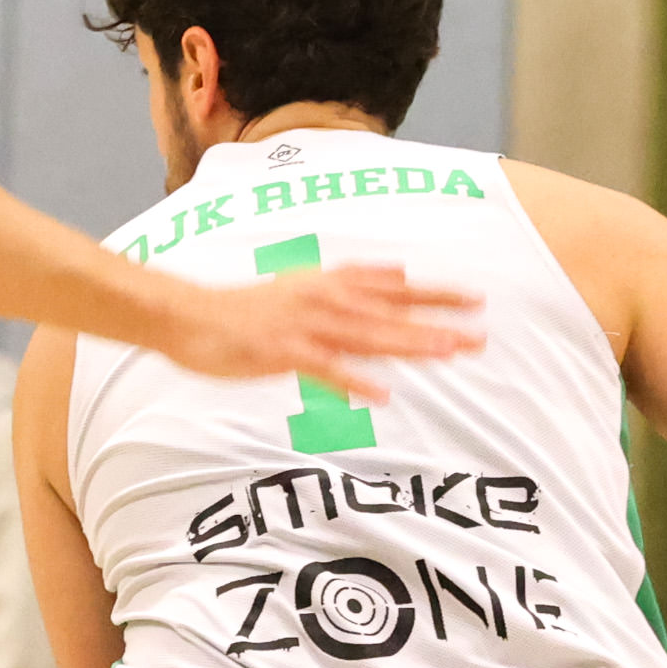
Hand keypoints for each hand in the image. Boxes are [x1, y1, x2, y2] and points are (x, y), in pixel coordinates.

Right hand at [161, 260, 480, 404]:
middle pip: (389, 312)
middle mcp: (323, 300)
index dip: (433, 292)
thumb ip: (349, 282)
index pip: (392, 286)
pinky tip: (379, 395)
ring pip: (366, 336)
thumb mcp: (302, 284)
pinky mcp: (281, 353)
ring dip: (407, 344)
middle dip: (435, 323)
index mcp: (328, 284)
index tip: (473, 298)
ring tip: (446, 354)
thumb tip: (396, 273)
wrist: (188, 316)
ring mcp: (303, 326)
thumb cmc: (245, 309)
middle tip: (478, 335)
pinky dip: (352, 380)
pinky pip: (323, 369)